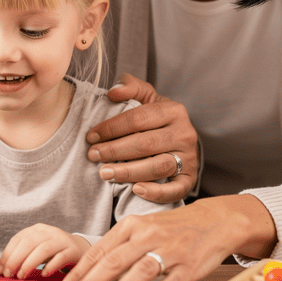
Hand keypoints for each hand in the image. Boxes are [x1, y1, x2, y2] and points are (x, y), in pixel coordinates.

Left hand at [0, 223, 90, 278]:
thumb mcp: (38, 248)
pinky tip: (44, 273)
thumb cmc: (55, 252)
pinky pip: (61, 257)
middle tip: (9, 274)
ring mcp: (62, 240)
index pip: (18, 239)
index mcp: (37, 229)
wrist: (81, 249)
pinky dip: (51, 265)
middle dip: (15, 259)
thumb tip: (4, 269)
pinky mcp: (73, 250)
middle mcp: (49, 231)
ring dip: (30, 263)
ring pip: (43, 249)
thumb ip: (24, 254)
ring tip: (22, 275)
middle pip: (29, 243)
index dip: (7, 254)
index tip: (1, 270)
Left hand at [58, 195, 275, 280]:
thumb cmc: (169, 228)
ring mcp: (169, 250)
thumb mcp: (141, 229)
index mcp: (131, 226)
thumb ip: (118, 247)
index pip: (99, 251)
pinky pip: (172, 280)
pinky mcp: (189, 265)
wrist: (212, 220)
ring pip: (141, 269)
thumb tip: (88, 272)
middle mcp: (147, 235)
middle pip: (114, 261)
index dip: (79, 271)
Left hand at [87, 73, 199, 202]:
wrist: (181, 138)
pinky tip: (135, 190)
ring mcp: (189, 158)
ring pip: (158, 167)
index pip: (138, 118)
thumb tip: (113, 92)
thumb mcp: (146, 97)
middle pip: (146, 144)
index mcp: (173, 110)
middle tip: (93, 155)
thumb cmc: (157, 118)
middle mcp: (184, 134)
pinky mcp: (190, 179)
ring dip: (128, 172)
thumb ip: (130, 87)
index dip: (112, 128)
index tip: (91, 136)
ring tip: (105, 173)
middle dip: (115, 150)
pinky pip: (175, 190)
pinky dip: (156, 193)